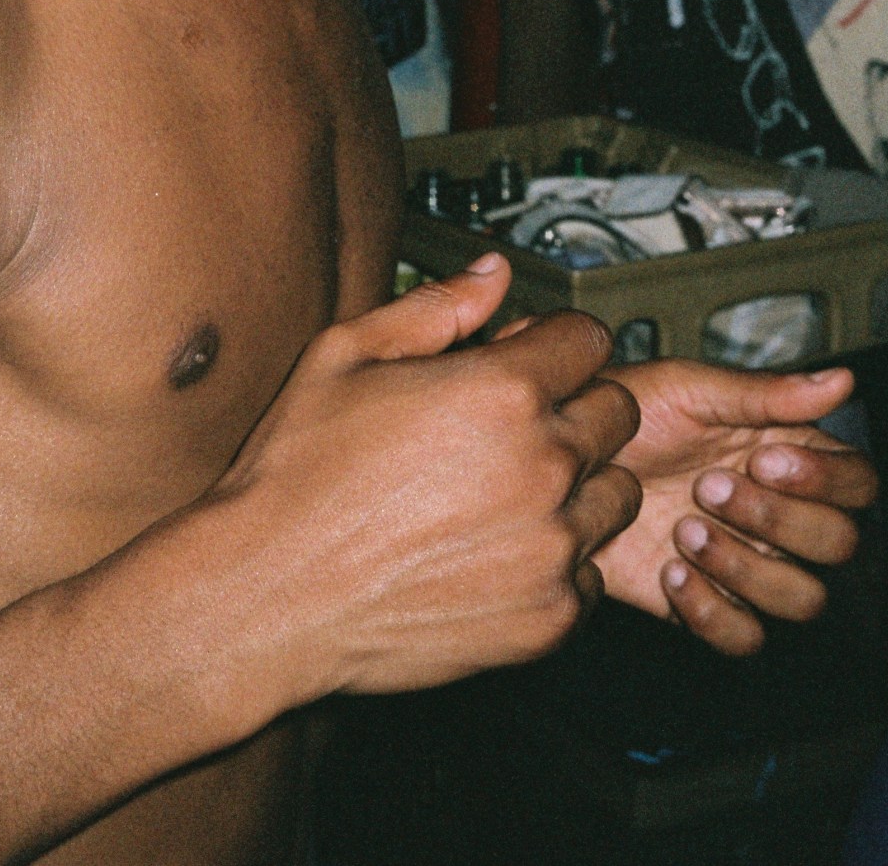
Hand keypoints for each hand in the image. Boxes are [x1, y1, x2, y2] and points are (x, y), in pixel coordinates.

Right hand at [215, 255, 640, 703]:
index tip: (530, 359)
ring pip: (617, 492)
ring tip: (509, 491)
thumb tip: (493, 273)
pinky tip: (497, 549)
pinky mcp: (549, 615)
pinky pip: (592, 571)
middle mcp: (542, 466)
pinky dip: (559, 559)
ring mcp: (552, 546)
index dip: (555, 341)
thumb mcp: (346, 354)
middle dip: (576, 405)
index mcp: (502, 392)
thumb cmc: (296, 476)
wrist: (269, 594)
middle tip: (515, 425)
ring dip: (579, 483)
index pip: (590, 339)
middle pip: (618, 411)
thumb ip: (435, 306)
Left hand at [594, 358, 877, 654]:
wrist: (558, 461)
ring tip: (684, 529)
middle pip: (838, 544)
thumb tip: (842, 380)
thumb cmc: (625, 411)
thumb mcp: (690, 390)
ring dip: (745, 567)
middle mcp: (778, 513)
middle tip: (708, 487)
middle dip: (776, 519)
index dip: (826, 480)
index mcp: (787, 455)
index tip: (765, 460)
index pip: (857, 483)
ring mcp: (745, 561)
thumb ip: (766, 394)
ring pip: (802, 597)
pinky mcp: (705, 603)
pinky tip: (669, 571)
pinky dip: (712, 611)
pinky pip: (745, 636)